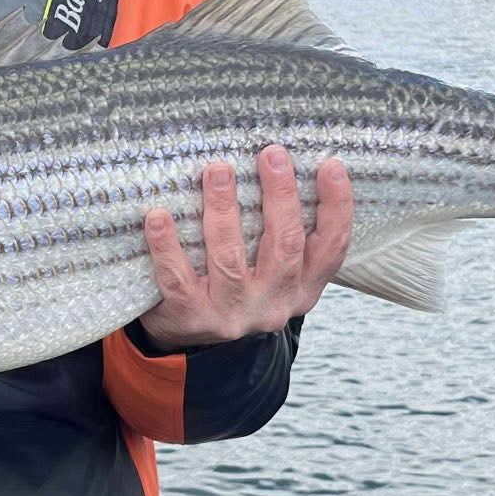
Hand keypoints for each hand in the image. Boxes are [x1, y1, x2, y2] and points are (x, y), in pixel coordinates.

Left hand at [138, 147, 353, 349]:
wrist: (191, 340)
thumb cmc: (235, 284)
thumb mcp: (271, 269)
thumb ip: (282, 232)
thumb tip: (283, 164)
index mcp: (302, 287)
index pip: (330, 247)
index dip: (337, 207)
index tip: (332, 166)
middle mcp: (272, 302)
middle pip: (284, 246)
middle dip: (280, 197)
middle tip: (271, 155)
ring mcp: (232, 312)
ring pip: (229, 260)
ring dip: (223, 211)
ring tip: (217, 170)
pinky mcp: (192, 317)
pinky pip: (178, 278)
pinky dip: (167, 245)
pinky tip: (158, 216)